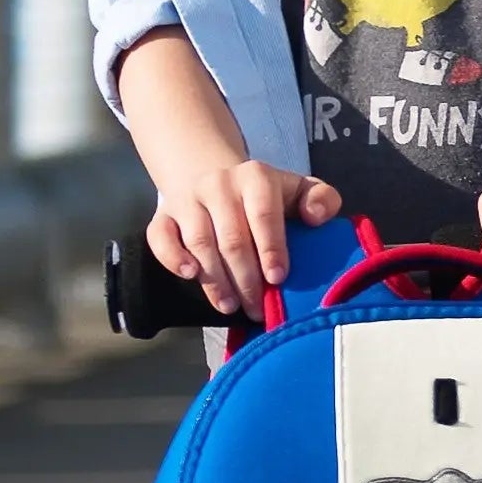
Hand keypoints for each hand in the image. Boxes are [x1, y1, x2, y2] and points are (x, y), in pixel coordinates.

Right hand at [149, 159, 341, 314]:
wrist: (211, 175)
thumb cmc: (263, 196)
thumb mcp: (297, 189)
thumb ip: (321, 199)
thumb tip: (316, 217)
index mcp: (256, 177)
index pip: (264, 215)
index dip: (272, 248)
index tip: (278, 279)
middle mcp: (218, 184)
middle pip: (232, 238)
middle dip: (247, 278)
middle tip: (257, 307)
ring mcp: (187, 199)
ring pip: (200, 242)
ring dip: (216, 280)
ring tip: (231, 306)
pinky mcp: (163, 215)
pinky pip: (160, 238)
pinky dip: (173, 258)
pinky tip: (191, 275)